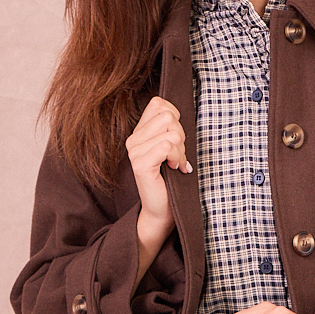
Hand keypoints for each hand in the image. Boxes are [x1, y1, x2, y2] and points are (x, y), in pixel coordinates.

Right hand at [126, 96, 189, 273]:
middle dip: (181, 135)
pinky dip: (177, 157)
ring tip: (176, 163)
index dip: (176, 118)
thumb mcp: (173, 147)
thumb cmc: (172, 178)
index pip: (159, 103)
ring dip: (181, 150)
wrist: (163, 210)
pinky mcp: (140, 164)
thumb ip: (171, 128)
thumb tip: (178, 113)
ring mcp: (134, 151)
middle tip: (178, 155)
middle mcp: (133, 139)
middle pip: (168, 116)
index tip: (176, 140)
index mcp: (139, 132)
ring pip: (171, 132)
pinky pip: (167, 146)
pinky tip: (175, 168)